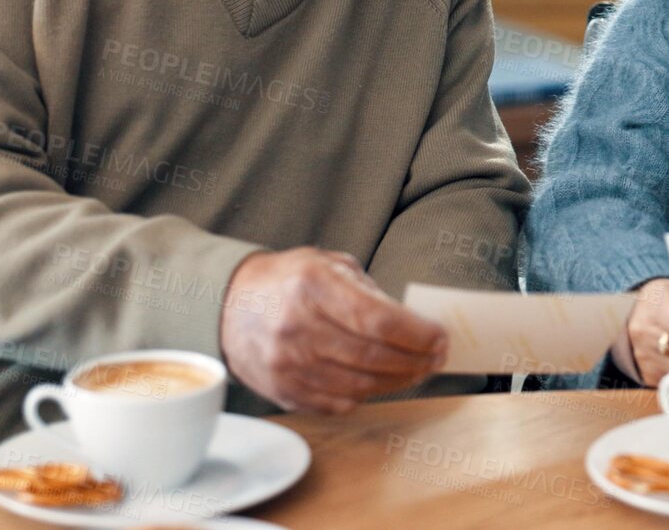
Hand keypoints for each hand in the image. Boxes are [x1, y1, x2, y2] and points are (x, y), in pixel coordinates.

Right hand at [220, 248, 446, 413]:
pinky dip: (366, 396)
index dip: (418, 334)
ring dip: (397, 381)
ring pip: (359, 386)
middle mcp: (296, 326)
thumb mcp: (327, 264)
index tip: (440, 337)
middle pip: (373, 357)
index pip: (378, 320)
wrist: (228, 303)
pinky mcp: (281, 390)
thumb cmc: (287, 281)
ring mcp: (286, 363)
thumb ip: (369, 291)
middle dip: (416, 360)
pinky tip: (380, 382)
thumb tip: (414, 323)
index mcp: (312, 286)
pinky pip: (336, 404)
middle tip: (437, 358)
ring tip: (416, 371)